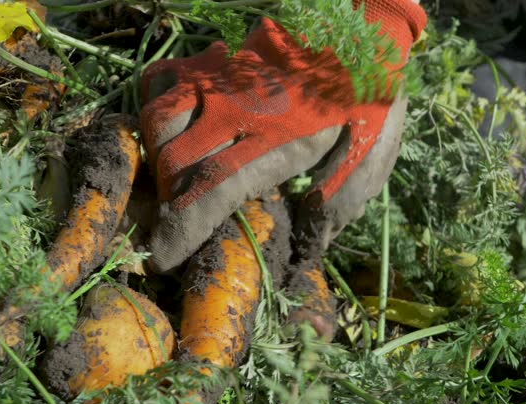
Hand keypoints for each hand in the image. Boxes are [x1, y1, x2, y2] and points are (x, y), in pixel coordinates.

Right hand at [140, 1, 426, 271]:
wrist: (361, 17)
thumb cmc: (369, 87)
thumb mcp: (373, 148)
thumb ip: (341, 200)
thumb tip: (309, 245)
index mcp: (273, 138)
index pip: (207, 191)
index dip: (178, 230)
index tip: (160, 258)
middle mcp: (233, 107)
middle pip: (172, 163)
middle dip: (160, 205)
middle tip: (166, 230)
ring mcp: (218, 77)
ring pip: (157, 121)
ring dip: (155, 161)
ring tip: (169, 186)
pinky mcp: (213, 57)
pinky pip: (161, 80)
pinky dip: (153, 109)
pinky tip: (167, 131)